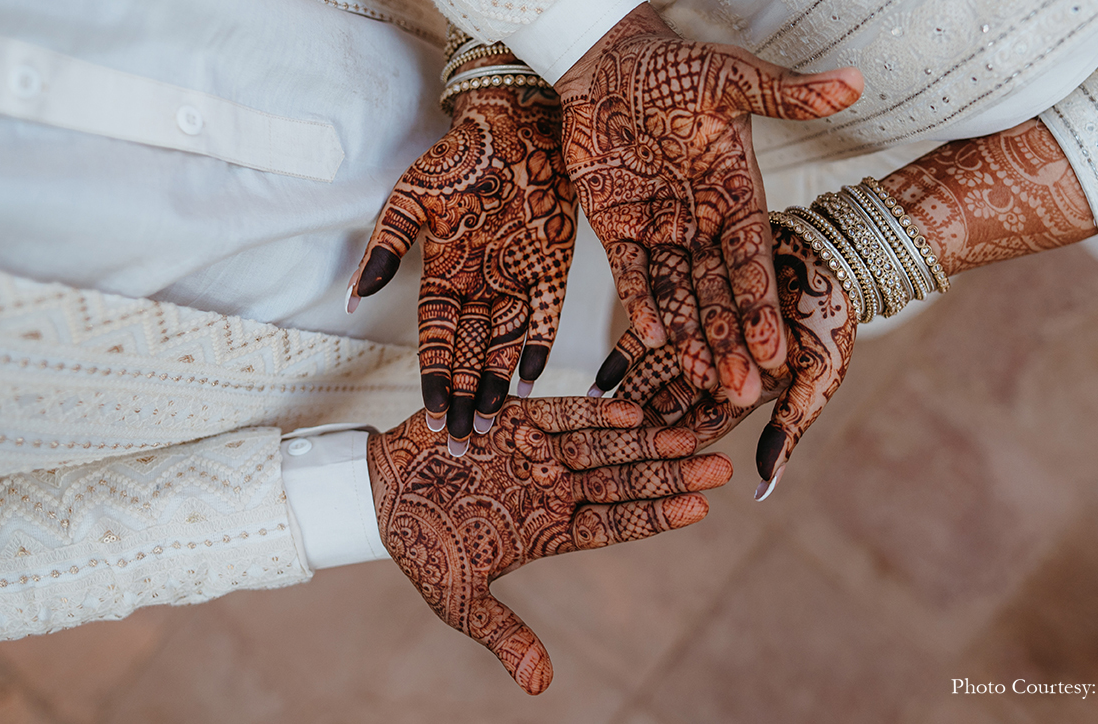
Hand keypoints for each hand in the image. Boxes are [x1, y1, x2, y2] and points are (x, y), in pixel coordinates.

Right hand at [350, 81, 575, 451]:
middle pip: (471, 355)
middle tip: (463, 443)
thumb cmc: (457, 158)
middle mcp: (480, 286)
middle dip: (466, 399)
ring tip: (494, 425)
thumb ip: (386, 247)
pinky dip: (538, 346)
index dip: (436, 378)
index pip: (437, 340)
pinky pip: (546, 316)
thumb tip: (356, 296)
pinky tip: (531, 380)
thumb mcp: (412, 199)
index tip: (432, 414)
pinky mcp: (552, 267)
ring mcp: (517, 279)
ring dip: (499, 385)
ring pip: (506, 345)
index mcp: (444, 274)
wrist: (512, 123)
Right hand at [369, 397, 730, 692]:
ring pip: (601, 446)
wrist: (377, 494)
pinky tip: (631, 412)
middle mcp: (552, 488)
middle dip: (670, 473)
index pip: (616, 524)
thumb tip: (540, 686)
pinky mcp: (512, 420)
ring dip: (643, 441)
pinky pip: (560, 415)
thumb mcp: (461, 600)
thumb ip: (504, 635)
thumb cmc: (421, 546)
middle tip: (720, 465)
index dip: (656, 516)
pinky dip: (591, 413)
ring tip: (688, 437)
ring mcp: (536, 452)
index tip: (701, 507)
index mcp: (549, 530)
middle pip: (623, 482)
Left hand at [555, 4, 861, 407]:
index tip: (777, 351)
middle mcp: (702, 219)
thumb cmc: (676, 62)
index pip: (753, 259)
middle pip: (719, 290)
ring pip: (678, 290)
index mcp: (736, 192)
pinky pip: (629, 271)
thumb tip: (856, 80)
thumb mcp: (733, 76)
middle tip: (744, 393)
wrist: (609, 57)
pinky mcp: (617, 225)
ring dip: (690, 335)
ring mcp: (659, 226)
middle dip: (731, 341)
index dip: (763, 306)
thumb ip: (788, 93)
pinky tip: (648, 339)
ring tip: (702, 381)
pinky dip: (639, 300)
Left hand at [604, 220, 855, 499]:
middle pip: (674, 402)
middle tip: (610, 456)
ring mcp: (702, 334)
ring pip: (658, 370)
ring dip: (631, 394)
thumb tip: (763, 485)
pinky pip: (652, 328)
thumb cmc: (832, 318)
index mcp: (749, 389)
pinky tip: (603, 377)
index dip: (679, 448)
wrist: (831, 254)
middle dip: (645, 426)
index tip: (650, 472)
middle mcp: (721, 366)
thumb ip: (791, 423)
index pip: (707, 426)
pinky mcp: (689, 298)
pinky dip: (630, 353)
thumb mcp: (817, 374)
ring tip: (597, 425)